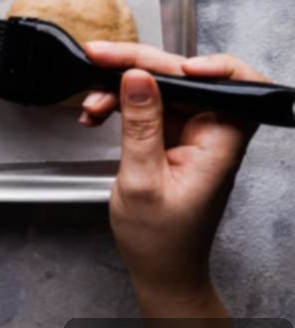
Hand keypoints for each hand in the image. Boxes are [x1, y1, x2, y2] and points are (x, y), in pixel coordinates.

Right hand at [79, 44, 265, 310]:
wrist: (160, 269)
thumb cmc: (160, 241)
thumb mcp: (141, 182)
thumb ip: (141, 125)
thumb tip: (137, 76)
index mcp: (219, 141)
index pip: (234, 85)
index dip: (212, 66)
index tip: (177, 69)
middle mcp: (211, 130)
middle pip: (182, 76)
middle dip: (138, 64)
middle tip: (99, 57)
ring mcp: (191, 129)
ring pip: (159, 85)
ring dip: (121, 85)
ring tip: (92, 101)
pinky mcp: (172, 132)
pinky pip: (147, 102)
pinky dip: (120, 102)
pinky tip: (97, 111)